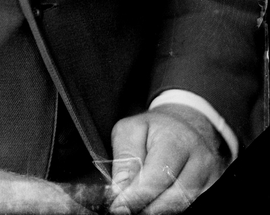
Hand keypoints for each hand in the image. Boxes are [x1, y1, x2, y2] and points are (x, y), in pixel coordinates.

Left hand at [108, 105, 228, 213]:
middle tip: (127, 209)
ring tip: (141, 207)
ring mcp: (212, 178)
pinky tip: (158, 204)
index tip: (120, 207)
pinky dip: (173, 210)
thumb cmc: (154, 130)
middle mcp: (200, 160)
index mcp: (176, 140)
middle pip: (174, 198)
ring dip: (159, 211)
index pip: (157, 177)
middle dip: (147, 208)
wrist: (186, 127)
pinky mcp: (214, 188)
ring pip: (184, 207)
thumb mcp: (131, 131)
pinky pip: (193, 206)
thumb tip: (120, 189)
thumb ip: (125, 158)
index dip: (136, 196)